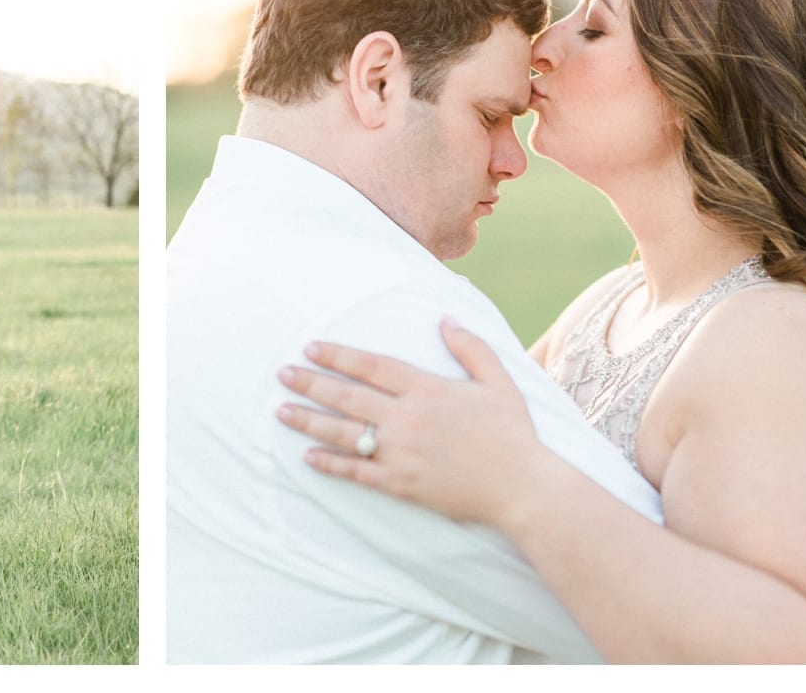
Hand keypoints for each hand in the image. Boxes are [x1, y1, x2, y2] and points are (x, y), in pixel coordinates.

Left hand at [274, 318, 546, 527]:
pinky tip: (307, 457)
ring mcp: (402, 453)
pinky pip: (358, 472)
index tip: (310, 346)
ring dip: (309, 421)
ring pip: (345, 434)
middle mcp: (409, 418)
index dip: (338, 355)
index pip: (372, 365)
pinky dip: (330, 465)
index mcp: (428, 389)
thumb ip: (470, 346)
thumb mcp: (499, 381)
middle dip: (311, 383)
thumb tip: (444, 317)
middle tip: (281, 373)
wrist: (524, 489)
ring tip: (281, 410)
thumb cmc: (513, 434)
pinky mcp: (402, 485)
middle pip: (348, 396)